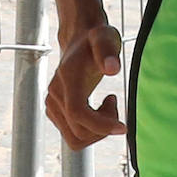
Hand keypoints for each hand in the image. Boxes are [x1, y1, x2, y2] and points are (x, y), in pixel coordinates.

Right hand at [46, 22, 126, 149]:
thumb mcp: (106, 38)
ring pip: (75, 138)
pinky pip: (73, 134)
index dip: (100, 125)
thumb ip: (108, 51)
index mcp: (68, 80)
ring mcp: (52, 105)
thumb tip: (113, 69)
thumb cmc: (96, 39)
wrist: (80, 39)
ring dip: (97, 130)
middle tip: (114, 101)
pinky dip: (91, 129)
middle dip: (103, 126)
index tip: (123, 127)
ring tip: (108, 105)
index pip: (78, 113)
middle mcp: (55, 95)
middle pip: (78, 132)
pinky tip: (99, 108)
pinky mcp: (54, 111)